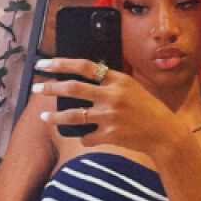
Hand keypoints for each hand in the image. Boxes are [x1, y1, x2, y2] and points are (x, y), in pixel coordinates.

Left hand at [34, 58, 178, 154]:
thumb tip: (80, 79)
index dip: (61, 63)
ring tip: (44, 118)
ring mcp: (110, 116)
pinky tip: (86, 136)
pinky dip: (84, 137)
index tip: (44, 63)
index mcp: (118, 79)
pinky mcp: (109, 135)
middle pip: (73, 88)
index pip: (84, 66)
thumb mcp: (131, 88)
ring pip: (73, 115)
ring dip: (55, 117)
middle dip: (50, 88)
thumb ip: (109, 82)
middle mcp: (113, 95)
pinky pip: (86, 137)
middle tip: (36, 87)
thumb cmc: (146, 109)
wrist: (164, 134)